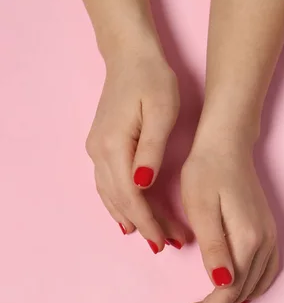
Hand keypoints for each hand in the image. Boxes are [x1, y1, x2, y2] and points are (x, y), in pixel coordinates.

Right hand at [85, 53, 184, 251]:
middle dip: (144, 226)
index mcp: (114, 146)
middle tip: (167, 245)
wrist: (130, 57)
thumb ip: (152, 151)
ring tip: (155, 237)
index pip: (130, 196)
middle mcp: (99, 152)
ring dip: (132, 219)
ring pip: (111, 196)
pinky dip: (120, 205)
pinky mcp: (101, 147)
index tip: (164, 241)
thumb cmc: (152, 81)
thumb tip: (143, 186)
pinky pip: (108, 185)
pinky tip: (130, 218)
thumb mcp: (162, 112)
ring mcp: (96, 150)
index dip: (148, 222)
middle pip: (120, 201)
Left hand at [174, 126, 278, 302]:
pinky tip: (233, 289)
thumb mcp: (201, 209)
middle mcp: (264, 242)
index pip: (228, 290)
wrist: (226, 143)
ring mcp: (270, 236)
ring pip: (255, 285)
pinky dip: (249, 288)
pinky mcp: (268, 231)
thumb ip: (214, 248)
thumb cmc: (206, 172)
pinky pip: (265, 271)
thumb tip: (223, 284)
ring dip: (231, 302)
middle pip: (242, 292)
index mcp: (247, 239)